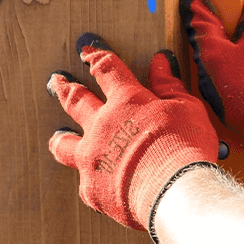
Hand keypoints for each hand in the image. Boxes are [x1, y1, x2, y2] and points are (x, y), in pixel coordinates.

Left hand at [47, 33, 219, 236]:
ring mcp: (93, 159)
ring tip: (59, 136)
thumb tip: (160, 63)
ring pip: (65, 144)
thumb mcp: (186, 109)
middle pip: (76, 101)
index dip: (97, 58)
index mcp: (126, 102)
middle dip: (66, 88)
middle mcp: (102, 126)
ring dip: (62, 137)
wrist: (175, 191)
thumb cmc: (186, 146)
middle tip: (57, 81)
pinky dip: (92, 178)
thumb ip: (169, 86)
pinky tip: (96, 180)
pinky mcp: (93, 189)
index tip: (87, 52)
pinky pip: (86, 181)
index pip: (107, 70)